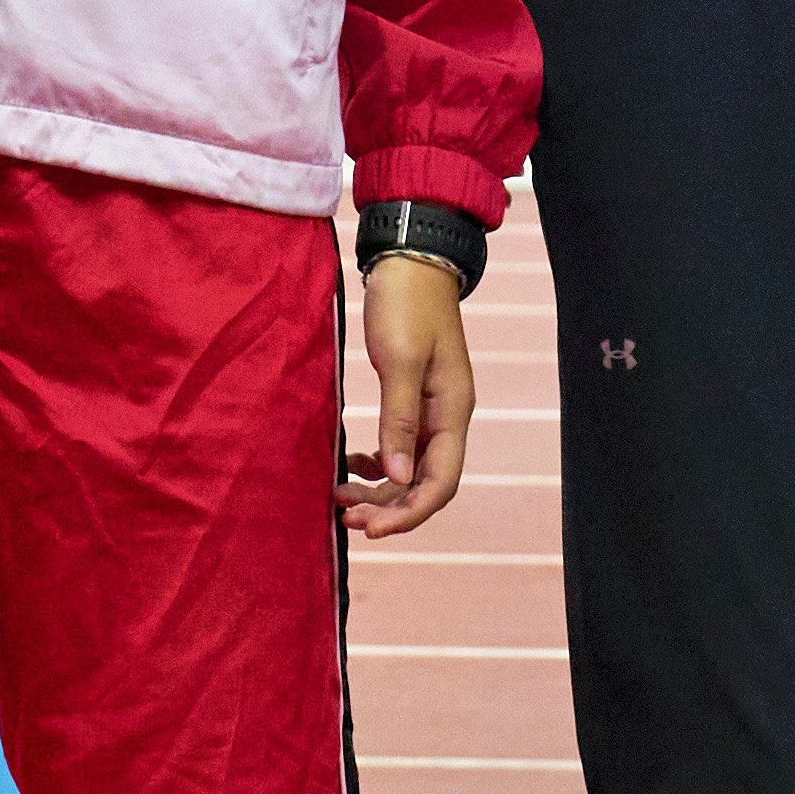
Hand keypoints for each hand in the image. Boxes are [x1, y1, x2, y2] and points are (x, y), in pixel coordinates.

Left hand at [344, 250, 471, 534]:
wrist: (411, 263)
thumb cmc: (406, 306)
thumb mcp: (401, 362)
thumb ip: (399, 420)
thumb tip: (397, 475)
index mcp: (452, 412)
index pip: (440, 483)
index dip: (409, 514)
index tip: (370, 529)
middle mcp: (447, 418)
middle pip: (426, 484)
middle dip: (389, 508)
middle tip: (347, 519)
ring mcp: (432, 410)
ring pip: (411, 470)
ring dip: (380, 490)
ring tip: (341, 498)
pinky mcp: (414, 399)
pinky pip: (400, 448)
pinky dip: (377, 464)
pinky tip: (351, 462)